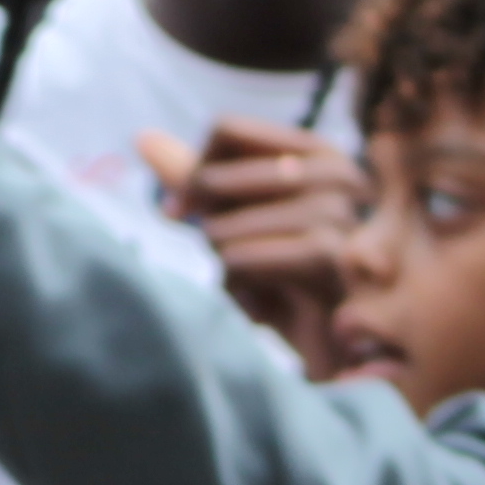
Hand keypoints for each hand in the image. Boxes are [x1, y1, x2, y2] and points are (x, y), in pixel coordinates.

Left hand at [135, 117, 368, 372]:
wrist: (340, 354)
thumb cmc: (290, 286)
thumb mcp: (245, 226)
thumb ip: (199, 179)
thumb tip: (144, 138)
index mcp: (319, 154)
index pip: (226, 129)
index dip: (193, 169)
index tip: (180, 211)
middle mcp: (336, 171)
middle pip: (214, 179)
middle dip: (208, 228)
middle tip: (234, 262)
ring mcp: (338, 211)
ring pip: (221, 226)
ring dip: (224, 264)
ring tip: (255, 286)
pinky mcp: (330, 255)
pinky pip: (239, 258)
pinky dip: (236, 285)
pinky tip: (260, 304)